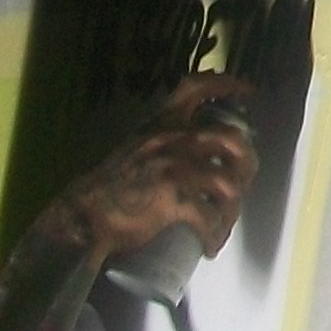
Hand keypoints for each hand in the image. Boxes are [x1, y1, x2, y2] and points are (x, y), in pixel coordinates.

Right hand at [50, 75, 256, 265]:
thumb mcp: (133, 149)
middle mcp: (170, 139)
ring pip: (227, 183)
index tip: (247, 90)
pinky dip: (215, 235)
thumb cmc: (106, 189)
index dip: (225, 84)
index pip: (194, 88)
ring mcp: (174, 168)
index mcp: (159, 126)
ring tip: (223, 227)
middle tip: (242, 185)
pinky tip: (210, 246)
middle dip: (247, 164)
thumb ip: (159, 144)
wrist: (83, 218)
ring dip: (232, 211)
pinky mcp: (173, 199)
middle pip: (230, 139)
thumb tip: (193, 153)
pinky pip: (209, 217)